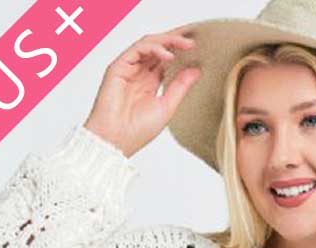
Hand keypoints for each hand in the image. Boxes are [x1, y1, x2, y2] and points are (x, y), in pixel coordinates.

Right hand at [83, 28, 201, 158]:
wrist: (116, 141)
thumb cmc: (137, 131)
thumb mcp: (167, 106)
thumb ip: (180, 87)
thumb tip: (197, 70)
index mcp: (150, 83)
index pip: (166, 59)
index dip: (180, 50)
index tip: (199, 46)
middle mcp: (139, 73)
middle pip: (158, 47)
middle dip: (176, 40)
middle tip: (194, 38)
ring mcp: (128, 68)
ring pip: (149, 44)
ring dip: (168, 41)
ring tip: (186, 44)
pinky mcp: (118, 67)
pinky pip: (138, 49)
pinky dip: (154, 48)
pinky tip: (169, 56)